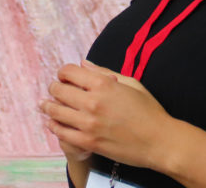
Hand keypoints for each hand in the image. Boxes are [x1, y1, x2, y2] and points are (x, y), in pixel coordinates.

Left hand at [40, 60, 172, 169]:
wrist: (159, 141)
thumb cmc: (149, 111)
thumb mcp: (131, 83)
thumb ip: (104, 72)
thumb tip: (83, 63)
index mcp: (103, 84)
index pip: (69, 71)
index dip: (63, 72)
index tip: (64, 76)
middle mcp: (92, 102)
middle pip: (58, 90)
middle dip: (54, 88)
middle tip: (54, 90)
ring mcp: (88, 123)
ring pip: (55, 111)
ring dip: (48, 106)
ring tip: (45, 105)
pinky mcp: (88, 142)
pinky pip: (61, 132)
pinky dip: (54, 125)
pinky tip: (54, 123)